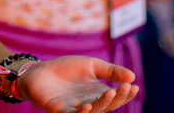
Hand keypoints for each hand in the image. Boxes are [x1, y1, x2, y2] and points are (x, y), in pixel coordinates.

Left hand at [15, 56, 138, 112]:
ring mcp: (75, 108)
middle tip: (125, 87)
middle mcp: (90, 103)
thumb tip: (133, 76)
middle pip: (107, 106)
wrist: (40, 71)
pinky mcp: (60, 110)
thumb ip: (110, 71)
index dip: (126, 94)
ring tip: (109, 93)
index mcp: (98, 94)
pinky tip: (88, 105)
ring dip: (102, 105)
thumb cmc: (66, 69)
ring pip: (93, 112)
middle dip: (118, 98)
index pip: (116, 98)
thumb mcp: (91, 65)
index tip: (134, 86)